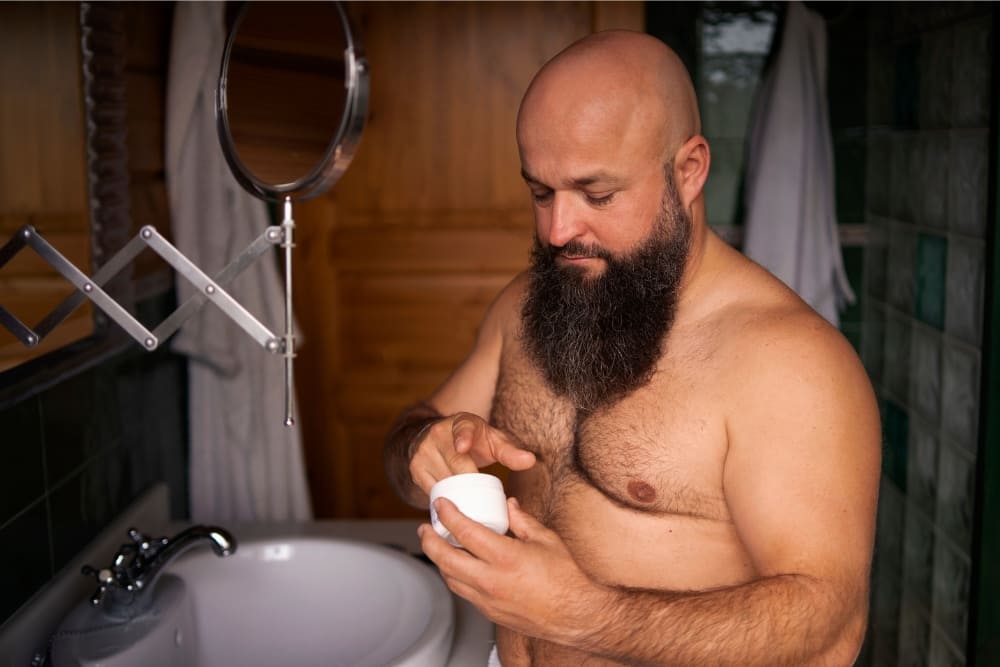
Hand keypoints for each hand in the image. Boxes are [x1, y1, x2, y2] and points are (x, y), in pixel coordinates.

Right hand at [409, 412, 535, 495]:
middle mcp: (438, 434)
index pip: (462, 429)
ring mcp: (423, 452)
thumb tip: (530, 461)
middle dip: (471, 484)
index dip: (463, 437)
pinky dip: (444, 501)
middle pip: (456, 465)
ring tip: (473, 506)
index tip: (462, 446)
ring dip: (458, 496)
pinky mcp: (415, 469)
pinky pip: (431, 491)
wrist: (437, 435)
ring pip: (444, 482)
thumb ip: (510, 451)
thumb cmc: (472, 439)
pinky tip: (454, 509)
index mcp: (461, 423)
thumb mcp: (492, 440)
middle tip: (486, 500)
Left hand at [418, 496, 600, 645]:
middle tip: (425, 527)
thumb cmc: (567, 578)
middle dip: (430, 541)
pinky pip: (463, 592)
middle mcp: (492, 581)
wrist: (578, 615)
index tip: (442, 505)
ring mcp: (489, 600)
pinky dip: (454, 576)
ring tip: (436, 545)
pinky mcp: (491, 613)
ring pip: (451, 579)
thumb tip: (508, 504)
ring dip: (438, 560)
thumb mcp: (546, 539)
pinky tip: (457, 566)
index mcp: (506, 557)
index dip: (448, 515)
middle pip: (446, 559)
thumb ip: (522, 520)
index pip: (465, 532)